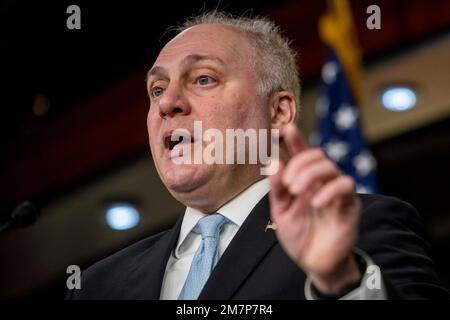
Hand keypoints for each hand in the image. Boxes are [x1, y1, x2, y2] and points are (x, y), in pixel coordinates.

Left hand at [269, 123, 361, 293]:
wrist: (314, 263)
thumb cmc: (299, 235)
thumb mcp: (281, 212)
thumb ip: (277, 189)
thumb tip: (273, 163)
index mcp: (303, 180)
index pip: (300, 153)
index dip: (294, 138)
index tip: (282, 129)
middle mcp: (321, 181)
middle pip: (316, 155)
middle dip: (299, 164)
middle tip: (288, 184)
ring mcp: (336, 191)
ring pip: (330, 166)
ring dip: (310, 174)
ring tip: (297, 191)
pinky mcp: (350, 204)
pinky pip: (345, 186)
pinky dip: (329, 190)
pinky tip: (316, 202)